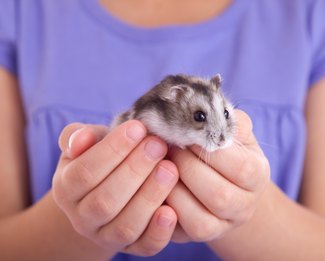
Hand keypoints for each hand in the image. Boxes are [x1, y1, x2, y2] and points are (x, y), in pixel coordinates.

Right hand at [52, 120, 178, 255]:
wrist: (107, 193)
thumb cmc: (101, 159)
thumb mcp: (88, 144)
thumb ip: (80, 136)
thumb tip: (80, 139)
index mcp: (66, 188)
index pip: (84, 172)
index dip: (112, 150)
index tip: (138, 128)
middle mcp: (82, 218)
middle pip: (105, 201)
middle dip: (135, 170)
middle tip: (158, 145)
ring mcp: (106, 236)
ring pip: (125, 226)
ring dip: (149, 197)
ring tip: (170, 169)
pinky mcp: (132, 248)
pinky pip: (144, 247)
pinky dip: (158, 232)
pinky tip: (172, 211)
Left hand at [167, 110, 269, 242]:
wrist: (224, 184)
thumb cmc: (225, 152)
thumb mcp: (232, 133)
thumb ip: (227, 120)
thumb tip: (211, 110)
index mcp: (258, 175)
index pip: (241, 167)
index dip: (209, 149)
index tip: (187, 133)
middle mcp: (245, 206)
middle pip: (218, 195)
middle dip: (187, 168)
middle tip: (169, 147)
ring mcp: (223, 225)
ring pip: (199, 219)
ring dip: (174, 190)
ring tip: (161, 166)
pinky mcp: (200, 235)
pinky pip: (181, 230)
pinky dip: (167, 207)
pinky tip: (158, 186)